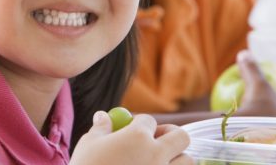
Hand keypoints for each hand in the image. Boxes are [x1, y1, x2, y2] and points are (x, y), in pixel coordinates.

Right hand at [70, 111, 191, 164]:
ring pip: (187, 161)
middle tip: (158, 140)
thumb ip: (101, 128)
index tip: (132, 131)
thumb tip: (102, 116)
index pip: (148, 120)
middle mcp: (157, 154)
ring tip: (158, 162)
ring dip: (176, 158)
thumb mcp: (88, 145)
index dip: (140, 124)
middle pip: (181, 136)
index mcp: (138, 136)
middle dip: (171, 135)